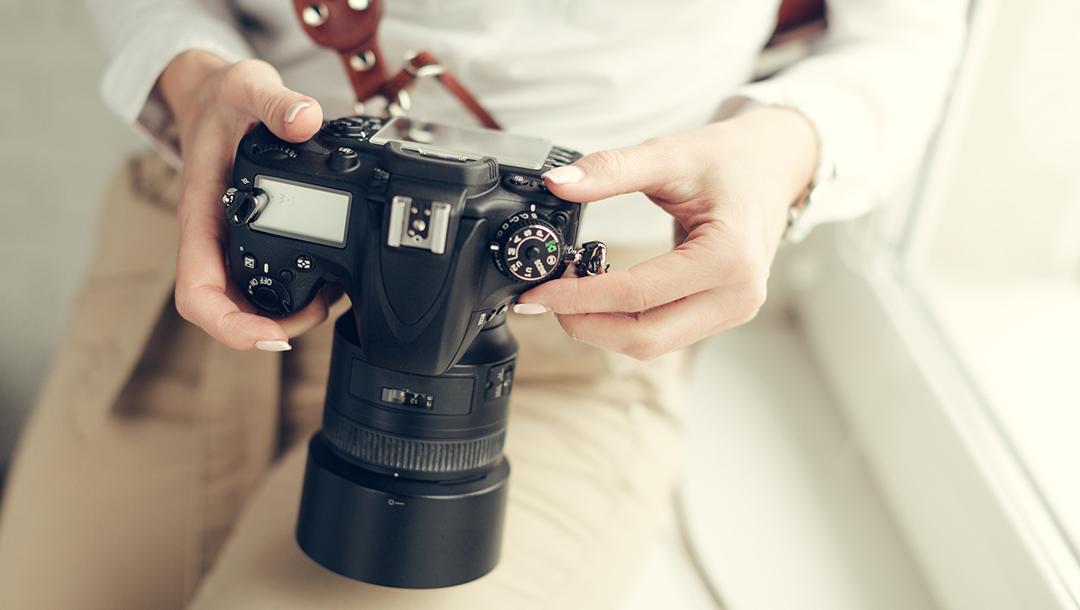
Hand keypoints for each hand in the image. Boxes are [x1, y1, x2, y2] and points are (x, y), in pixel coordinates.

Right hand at [157, 51, 331, 350]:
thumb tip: (305, 119)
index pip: (197, 292)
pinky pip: (263, 278)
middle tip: (317, 313)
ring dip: (284, 314)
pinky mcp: (249, 236)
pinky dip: (292, 290)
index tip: (271, 336)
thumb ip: (275, 102)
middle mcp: (211, 238)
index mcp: (198, 216)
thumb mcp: (245, 87)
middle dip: (268, 328)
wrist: (214, 97)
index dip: (230, 326)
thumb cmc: (221, 99)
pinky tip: (326, 282)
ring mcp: (229, 241)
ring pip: (246, 300)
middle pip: (226, 309)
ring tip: (327, 300)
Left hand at [517, 107, 817, 359]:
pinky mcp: (723, 314)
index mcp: (729, 256)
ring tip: (566, 296)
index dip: (580, 297)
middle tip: (543, 301)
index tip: (538, 292)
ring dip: (603, 328)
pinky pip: (665, 333)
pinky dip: (626, 322)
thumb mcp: (669, 154)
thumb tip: (557, 184)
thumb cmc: (730, 159)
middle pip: (645, 337)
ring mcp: (734, 310)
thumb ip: (611, 169)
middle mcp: (738, 294)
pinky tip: (599, 298)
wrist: (775, 165)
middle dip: (586, 325)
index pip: (638, 295)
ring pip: (654, 344)